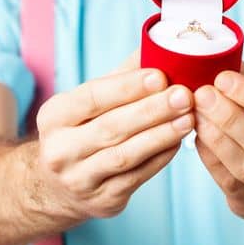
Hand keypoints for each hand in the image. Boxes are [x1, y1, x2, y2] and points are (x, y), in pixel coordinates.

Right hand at [31, 51, 194, 219]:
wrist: (57, 186)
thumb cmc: (84, 130)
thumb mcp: (90, 101)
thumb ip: (124, 75)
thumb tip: (161, 43)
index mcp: (54, 116)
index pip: (92, 98)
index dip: (127, 87)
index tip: (161, 75)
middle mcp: (59, 150)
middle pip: (111, 127)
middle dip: (152, 110)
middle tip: (185, 95)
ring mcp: (79, 179)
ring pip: (125, 156)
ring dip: (161, 135)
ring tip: (189, 118)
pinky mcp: (102, 201)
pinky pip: (137, 177)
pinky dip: (161, 158)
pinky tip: (180, 142)